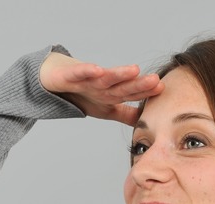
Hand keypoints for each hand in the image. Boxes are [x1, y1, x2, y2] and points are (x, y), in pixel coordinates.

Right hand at [39, 51, 163, 125]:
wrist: (52, 80)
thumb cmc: (82, 93)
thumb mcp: (107, 108)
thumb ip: (127, 114)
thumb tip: (146, 122)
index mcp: (112, 94)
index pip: (132, 93)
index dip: (145, 92)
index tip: (162, 89)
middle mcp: (102, 85)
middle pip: (122, 85)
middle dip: (139, 83)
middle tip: (155, 80)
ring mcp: (87, 79)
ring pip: (105, 77)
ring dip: (119, 74)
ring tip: (134, 70)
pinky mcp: (70, 75)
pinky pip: (79, 74)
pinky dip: (87, 71)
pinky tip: (97, 69)